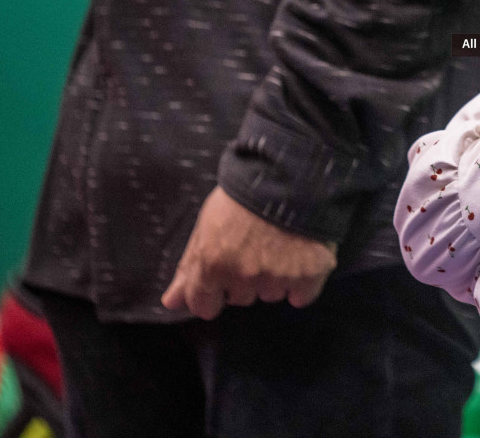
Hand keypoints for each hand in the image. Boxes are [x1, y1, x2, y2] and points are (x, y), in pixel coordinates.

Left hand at [161, 186, 337, 319]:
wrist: (291, 172)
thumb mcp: (207, 224)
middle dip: (246, 279)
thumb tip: (170, 302)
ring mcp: (278, 277)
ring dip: (275, 278)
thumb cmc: (243, 193)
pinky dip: (303, 281)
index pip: (204, 306)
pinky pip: (303, 297)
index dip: (212, 292)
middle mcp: (244, 277)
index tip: (223, 275)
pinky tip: (302, 256)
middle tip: (256, 246)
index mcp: (213, 265)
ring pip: (272, 294)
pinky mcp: (309, 275)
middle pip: (241, 298)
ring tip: (282, 244)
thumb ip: (190, 266)